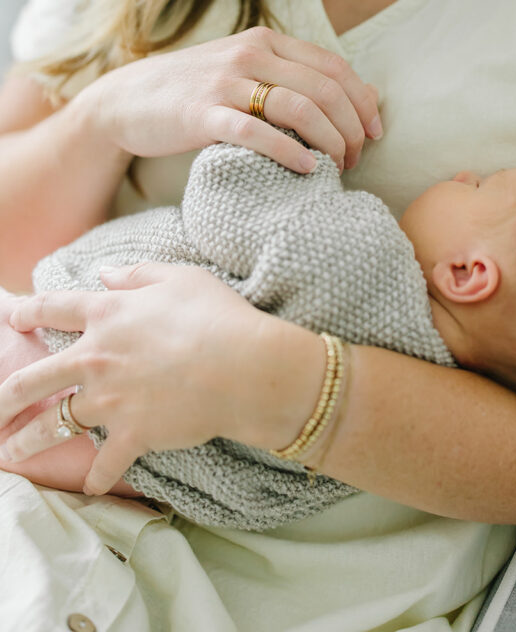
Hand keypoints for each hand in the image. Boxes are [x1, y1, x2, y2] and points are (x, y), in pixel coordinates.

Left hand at [0, 263, 319, 494]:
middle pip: (34, 378)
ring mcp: (110, 400)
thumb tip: (105, 273)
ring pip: (55, 425)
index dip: (28, 310)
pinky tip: (90, 489)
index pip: (54, 308)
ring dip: (29, 442)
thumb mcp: (179, 278)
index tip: (11, 316)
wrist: (244, 368)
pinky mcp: (131, 435)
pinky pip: (105, 464)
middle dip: (5, 394)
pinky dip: (97, 479)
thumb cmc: (217, 316)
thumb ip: (137, 274)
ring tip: (9, 454)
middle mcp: (97, 357)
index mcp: (108, 314)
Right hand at [80, 26, 381, 171]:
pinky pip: (257, 132)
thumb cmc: (196, 91)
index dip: (363, 102)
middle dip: (351, 128)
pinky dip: (289, 151)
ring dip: (330, 142)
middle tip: (355, 159)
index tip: (375, 133)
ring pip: (299, 108)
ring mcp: (225, 82)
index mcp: (266, 40)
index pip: (334, 67)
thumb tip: (364, 95)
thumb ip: (295, 76)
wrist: (127, 99)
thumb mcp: (246, 69)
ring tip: (338, 166)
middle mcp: (250, 54)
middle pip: (325, 90)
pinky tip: (306, 168)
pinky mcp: (203, 114)